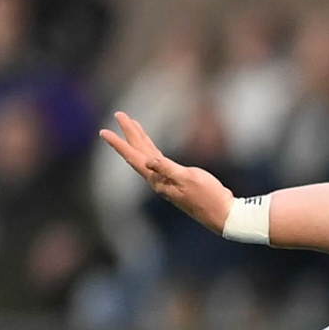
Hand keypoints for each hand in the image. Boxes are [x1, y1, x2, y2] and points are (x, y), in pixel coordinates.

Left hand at [99, 112, 233, 233]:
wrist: (224, 214)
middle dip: (129, 134)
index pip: (134, 157)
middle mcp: (159, 180)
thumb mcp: (189, 179)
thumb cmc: (209, 197)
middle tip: (119, 115)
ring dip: (140, 140)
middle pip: (138, 153)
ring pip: (148, 156)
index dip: (118, 144)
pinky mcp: (178, 180)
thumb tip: (148, 160)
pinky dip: (152, 149)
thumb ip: (168, 169)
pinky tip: (151, 148)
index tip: (104, 132)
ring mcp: (168, 180)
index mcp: (158, 179)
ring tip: (133, 124)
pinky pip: (159, 160)